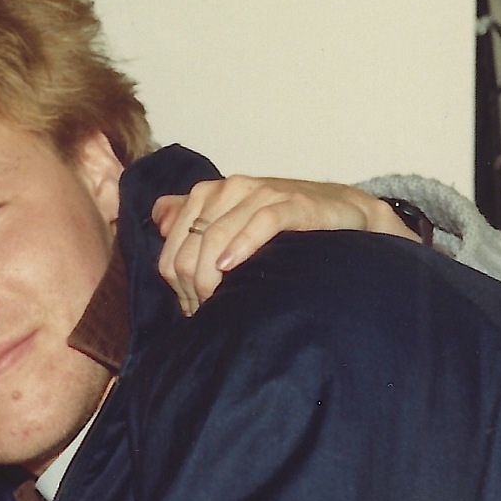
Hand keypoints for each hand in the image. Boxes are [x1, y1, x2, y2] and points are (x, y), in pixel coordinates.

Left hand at [152, 175, 416, 314]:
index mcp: (207, 194)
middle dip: (193, 286)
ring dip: (211, 277)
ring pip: (216, 236)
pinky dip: (242, 246)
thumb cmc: (283, 221)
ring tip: (218, 302)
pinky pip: (259, 223)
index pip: (173, 246)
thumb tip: (158, 220)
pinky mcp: (291, 202)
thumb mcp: (233, 218)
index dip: (176, 284)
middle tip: (207, 312)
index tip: (192, 308)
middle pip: (190, 245)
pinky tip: (231, 268)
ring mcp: (260, 193)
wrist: (342, 211)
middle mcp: (229, 188)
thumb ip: (192, 215)